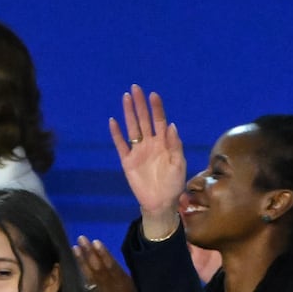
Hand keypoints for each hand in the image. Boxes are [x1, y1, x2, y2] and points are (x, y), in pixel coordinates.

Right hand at [110, 85, 185, 235]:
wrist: (161, 203)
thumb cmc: (174, 184)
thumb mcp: (179, 165)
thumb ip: (175, 145)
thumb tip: (171, 125)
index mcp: (164, 143)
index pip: (159, 121)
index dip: (156, 108)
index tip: (153, 95)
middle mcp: (150, 143)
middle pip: (144, 120)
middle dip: (140, 104)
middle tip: (135, 88)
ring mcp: (138, 151)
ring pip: (132, 128)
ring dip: (129, 113)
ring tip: (126, 98)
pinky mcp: (127, 161)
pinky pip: (121, 145)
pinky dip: (116, 134)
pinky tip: (113, 121)